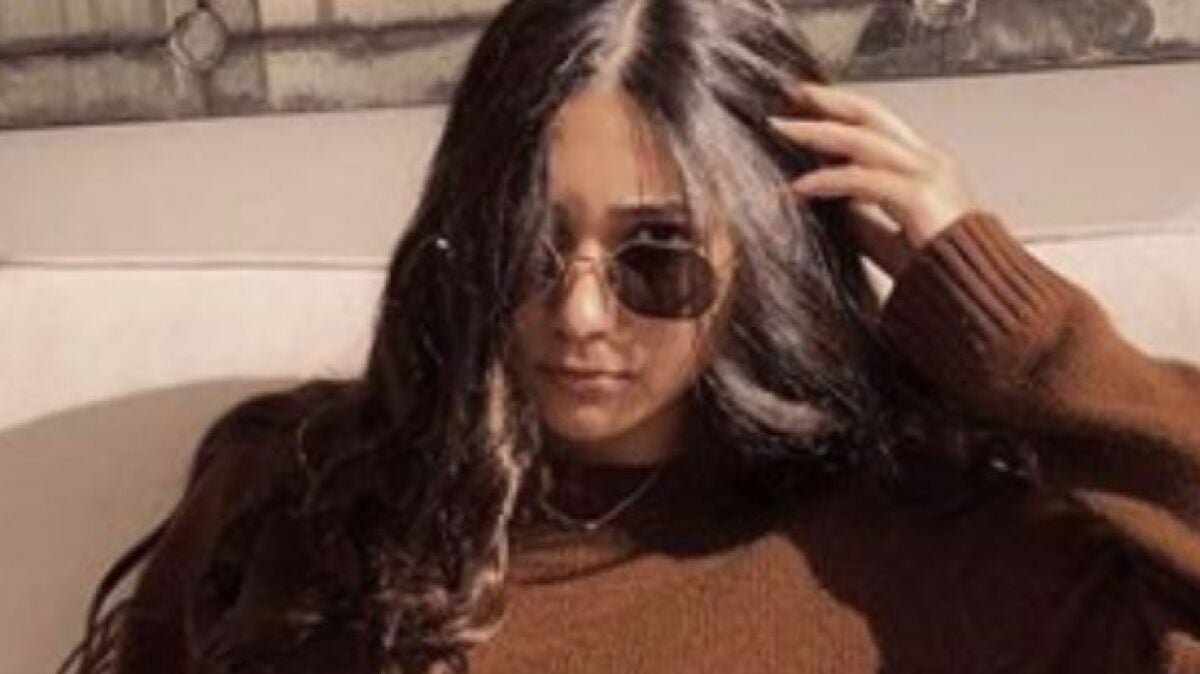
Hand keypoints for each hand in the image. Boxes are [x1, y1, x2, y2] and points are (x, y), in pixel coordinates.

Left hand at [768, 81, 979, 277]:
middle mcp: (929, 161)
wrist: (978, 298)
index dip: (841, 110)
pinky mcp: (919, 198)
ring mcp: (928, 176)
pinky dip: (825, 180)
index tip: (805, 105)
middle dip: (828, 101)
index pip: (878, 124)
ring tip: (780, 130)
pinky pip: (861, 180)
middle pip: (871, 115)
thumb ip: (860, 214)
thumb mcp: (887, 236)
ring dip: (816, 132)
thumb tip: (825, 197)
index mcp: (926, 165)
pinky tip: (798, 187)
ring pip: (862, 140)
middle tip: (791, 93)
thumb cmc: (939, 275)